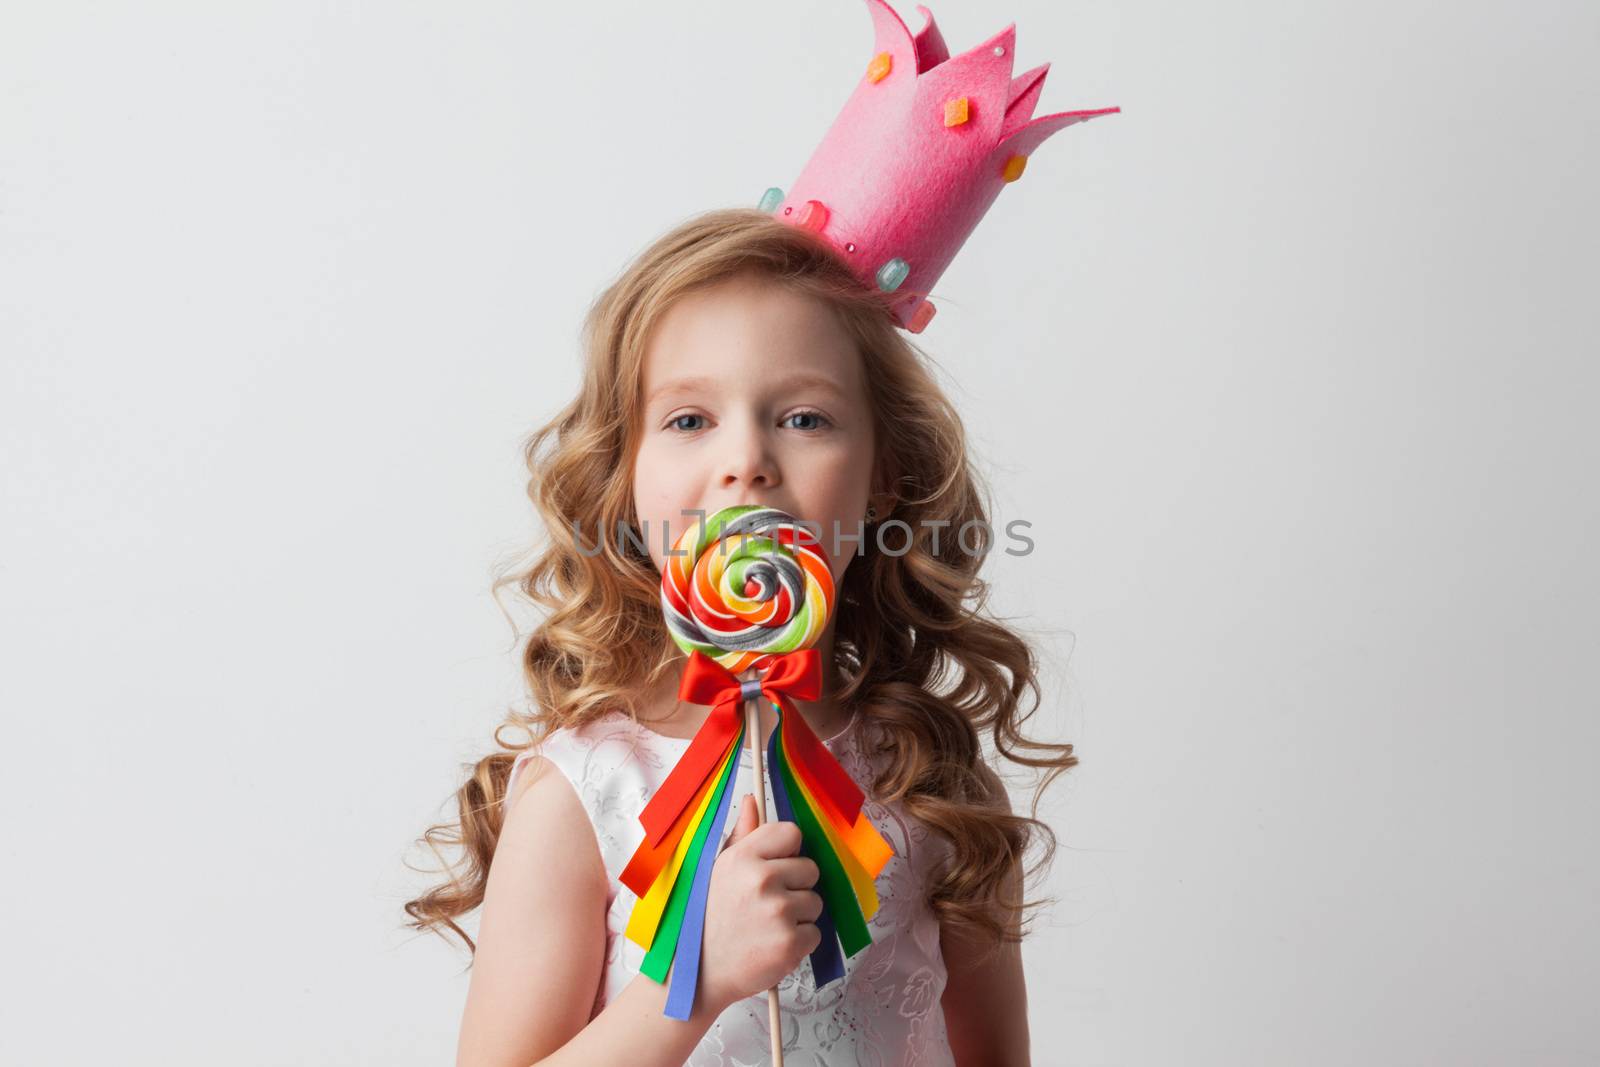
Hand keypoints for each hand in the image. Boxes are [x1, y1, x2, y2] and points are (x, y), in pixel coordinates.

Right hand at [697, 793, 822, 1011]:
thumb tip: (752, 799)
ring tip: (767, 927)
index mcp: (743, 857)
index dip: (788, 852)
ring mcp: (778, 912)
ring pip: (815, 903)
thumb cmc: (709, 918)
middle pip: (810, 869)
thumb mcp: (718, 870)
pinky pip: (815, 933)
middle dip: (796, 888)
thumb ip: (742, 835)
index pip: (792, 833)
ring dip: (799, 917)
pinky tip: (771, 946)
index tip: (775, 869)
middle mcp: (761, 879)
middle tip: (766, 906)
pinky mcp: (790, 943)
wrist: (697, 974)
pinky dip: (799, 943)